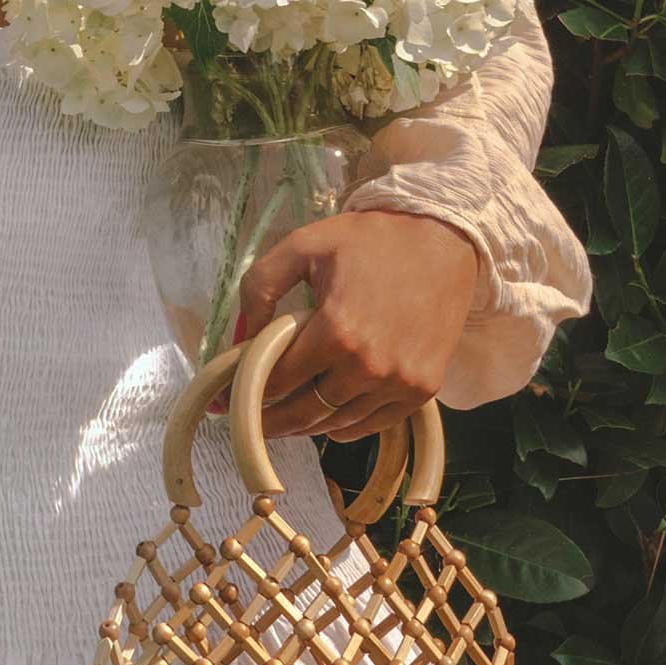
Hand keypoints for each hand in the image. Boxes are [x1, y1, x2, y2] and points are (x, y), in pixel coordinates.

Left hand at [231, 210, 482, 439]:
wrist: (444, 238)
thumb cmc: (372, 239)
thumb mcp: (304, 244)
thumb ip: (261, 285)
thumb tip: (241, 336)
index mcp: (337, 330)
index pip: (277, 380)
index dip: (243, 392)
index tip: (221, 399)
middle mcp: (369, 366)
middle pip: (303, 412)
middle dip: (267, 420)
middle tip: (245, 419)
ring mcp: (400, 382)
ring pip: (335, 424)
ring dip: (304, 424)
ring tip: (282, 417)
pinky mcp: (423, 389)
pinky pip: (371, 424)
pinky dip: (343, 426)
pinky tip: (325, 417)